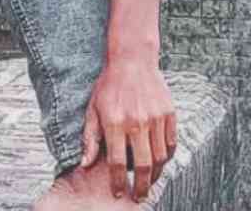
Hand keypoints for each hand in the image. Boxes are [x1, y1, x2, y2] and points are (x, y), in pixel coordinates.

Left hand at [81, 58, 175, 201]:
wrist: (132, 59)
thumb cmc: (109, 85)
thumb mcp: (93, 108)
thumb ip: (90, 138)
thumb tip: (85, 164)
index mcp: (115, 122)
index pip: (118, 163)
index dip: (119, 183)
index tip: (119, 193)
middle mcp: (137, 121)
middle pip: (144, 166)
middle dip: (142, 187)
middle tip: (139, 197)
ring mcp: (155, 118)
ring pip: (160, 158)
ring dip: (156, 175)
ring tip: (149, 182)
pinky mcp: (169, 113)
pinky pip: (171, 144)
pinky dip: (166, 157)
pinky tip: (159, 161)